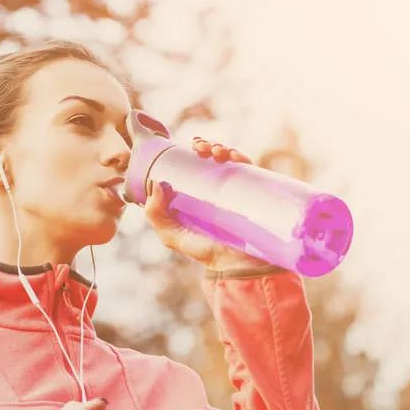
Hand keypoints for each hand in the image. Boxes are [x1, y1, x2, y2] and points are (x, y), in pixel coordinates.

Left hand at [144, 137, 267, 268]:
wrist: (236, 265)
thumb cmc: (205, 252)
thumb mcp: (173, 235)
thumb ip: (157, 215)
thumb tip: (156, 183)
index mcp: (197, 196)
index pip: (192, 167)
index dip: (186, 154)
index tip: (181, 148)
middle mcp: (216, 190)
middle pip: (210, 158)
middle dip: (204, 145)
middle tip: (198, 147)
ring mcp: (235, 189)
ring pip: (229, 159)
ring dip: (220, 147)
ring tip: (213, 151)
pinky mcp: (253, 192)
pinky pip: (249, 167)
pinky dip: (240, 156)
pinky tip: (231, 156)